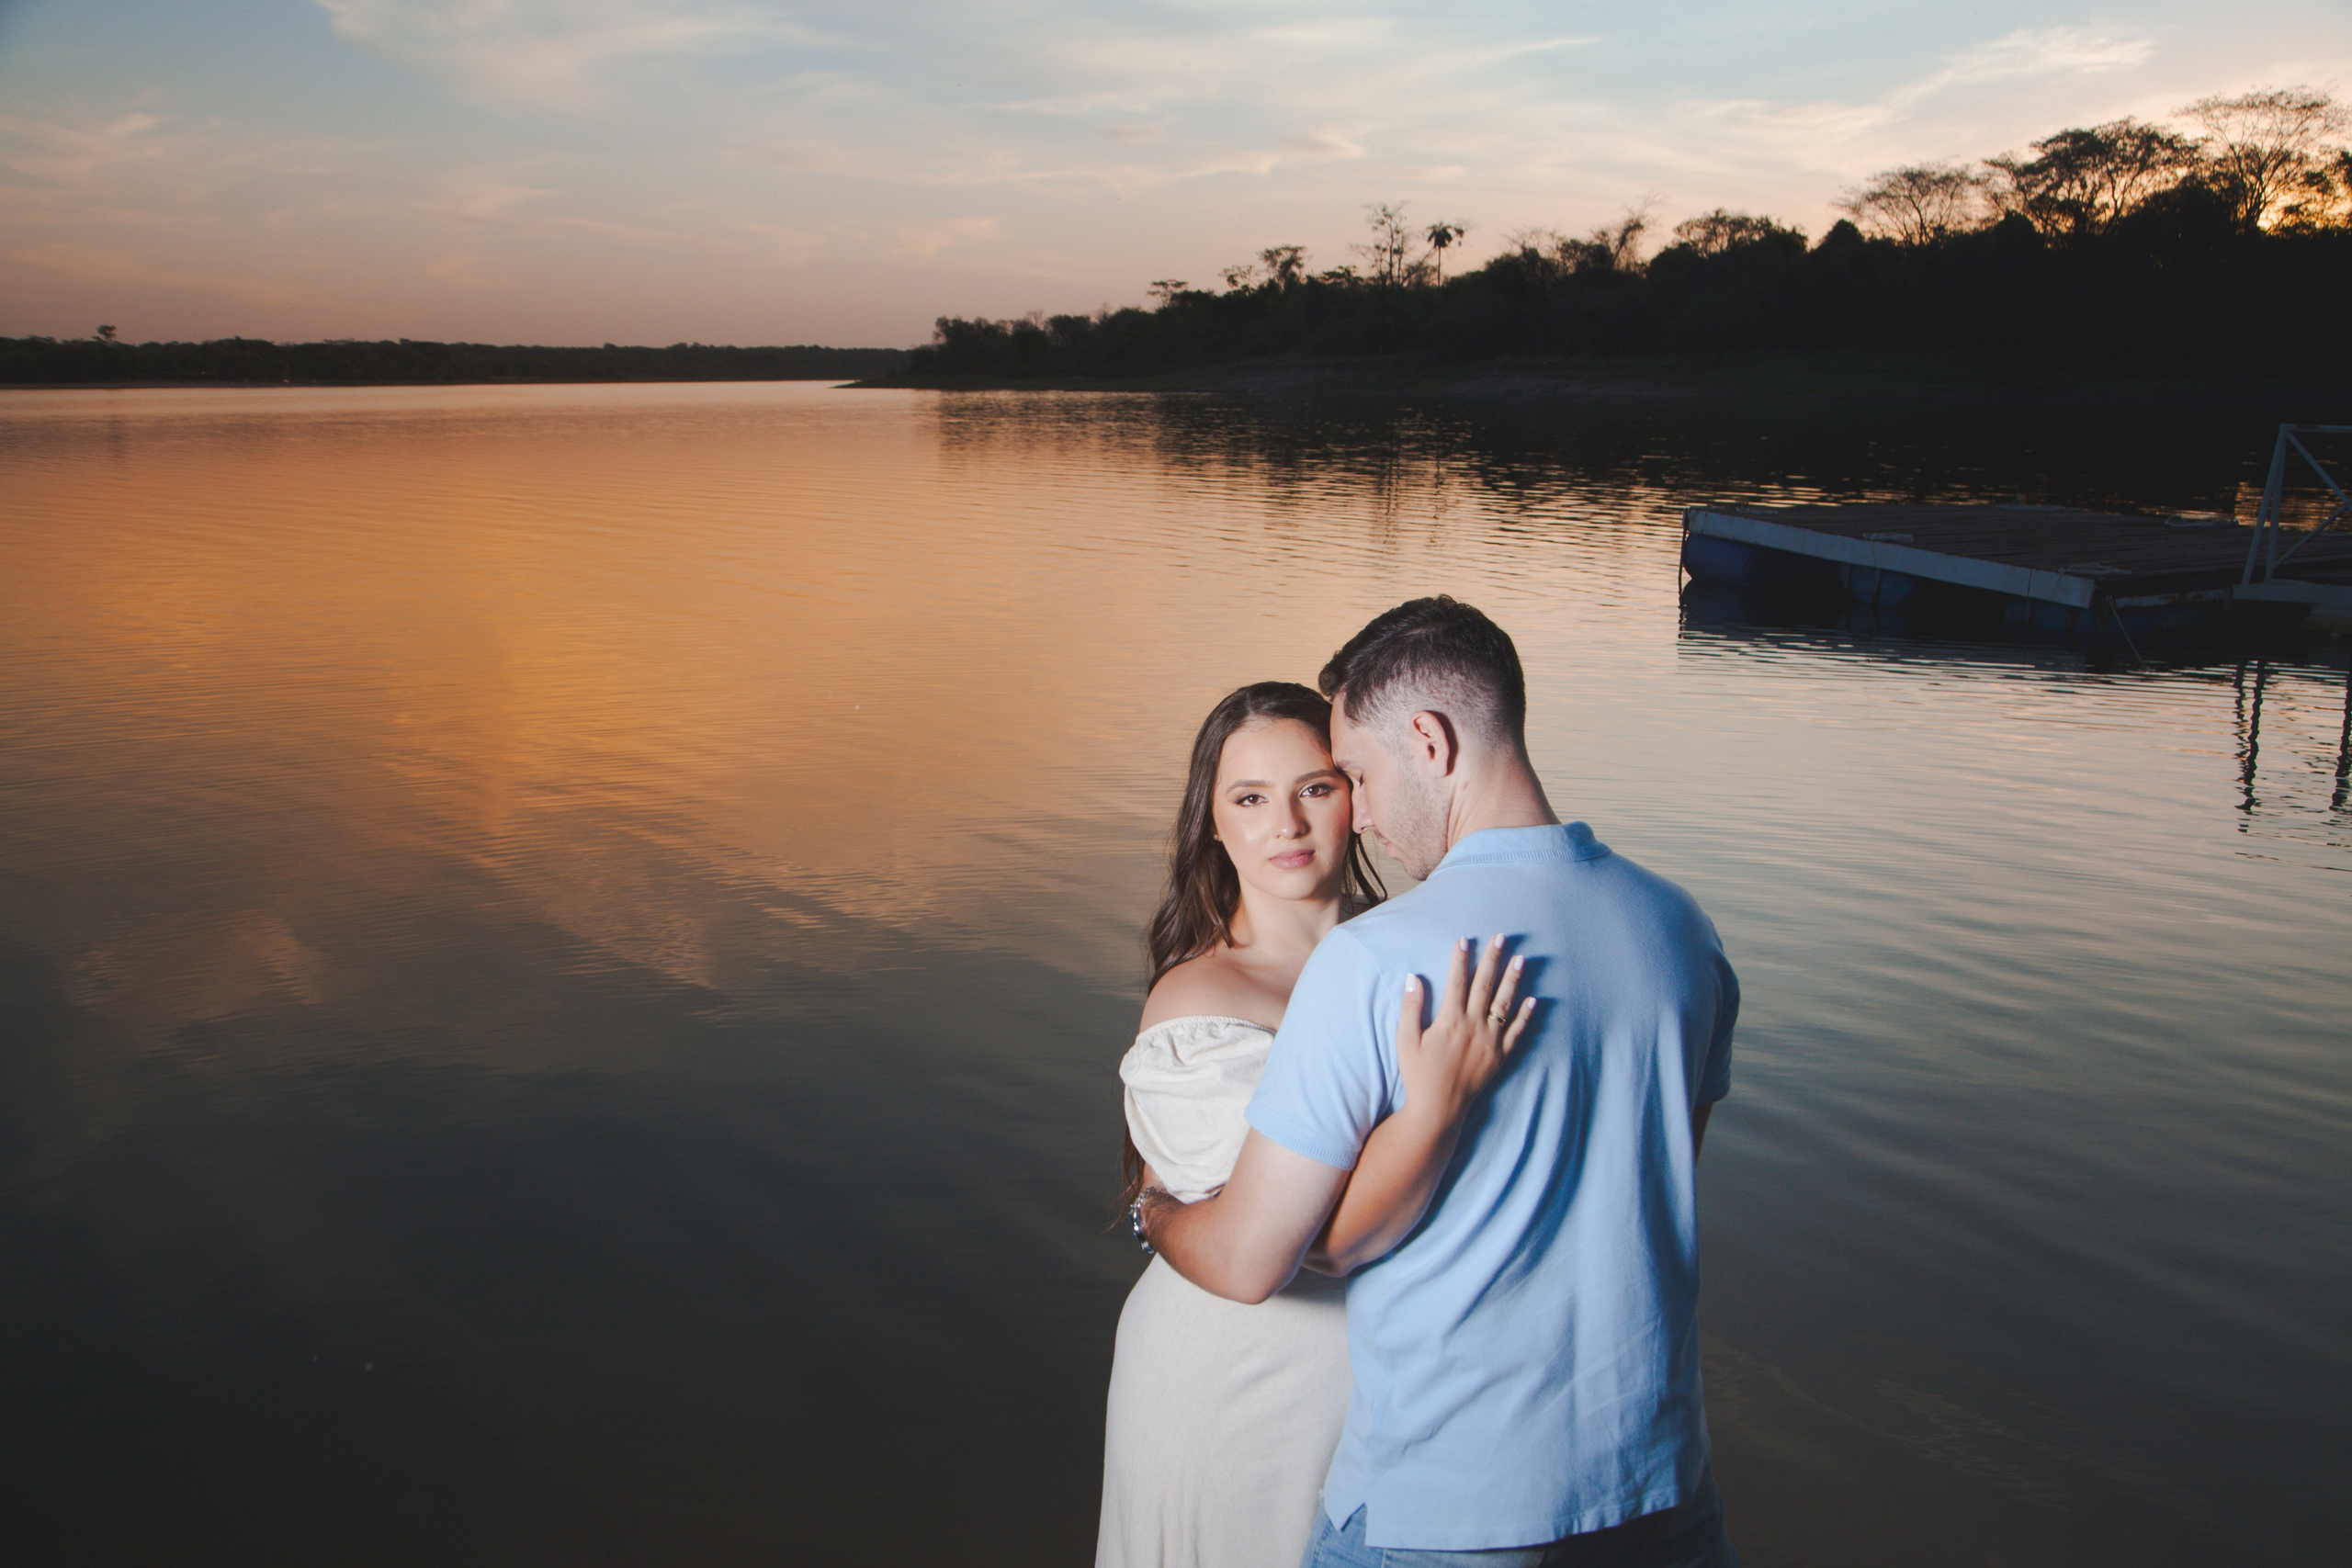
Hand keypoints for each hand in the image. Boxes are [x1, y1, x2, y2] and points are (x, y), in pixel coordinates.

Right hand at [1396, 935, 1534, 1125]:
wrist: (1439, 1109)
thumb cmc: (1419, 1075)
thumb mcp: (1405, 1040)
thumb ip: (1410, 1008)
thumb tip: (1413, 978)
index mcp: (1450, 1020)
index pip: (1457, 981)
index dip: (1460, 959)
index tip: (1465, 940)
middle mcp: (1474, 1026)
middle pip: (1485, 985)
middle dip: (1492, 959)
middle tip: (1501, 938)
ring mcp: (1490, 1041)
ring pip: (1504, 1004)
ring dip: (1513, 980)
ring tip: (1521, 960)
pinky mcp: (1500, 1056)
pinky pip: (1517, 1032)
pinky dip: (1526, 1015)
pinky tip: (1534, 1000)